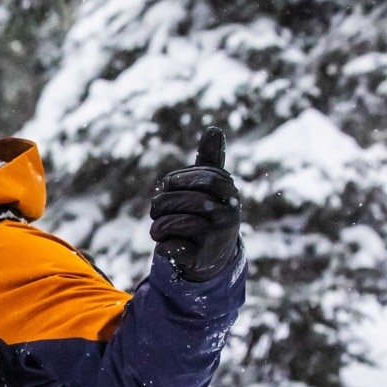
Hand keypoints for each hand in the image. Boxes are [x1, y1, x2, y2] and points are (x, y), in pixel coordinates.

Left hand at [149, 127, 241, 281]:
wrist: (214, 257)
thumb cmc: (207, 213)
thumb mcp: (210, 186)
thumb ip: (210, 159)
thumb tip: (214, 128)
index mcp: (229, 192)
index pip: (200, 177)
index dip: (177, 180)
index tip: (168, 186)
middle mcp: (229, 214)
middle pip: (182, 200)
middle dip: (161, 204)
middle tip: (157, 210)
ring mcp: (218, 237)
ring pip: (173, 223)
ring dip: (157, 226)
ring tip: (159, 229)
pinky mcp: (203, 258)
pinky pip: (171, 247)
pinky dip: (163, 246)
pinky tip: (170, 246)